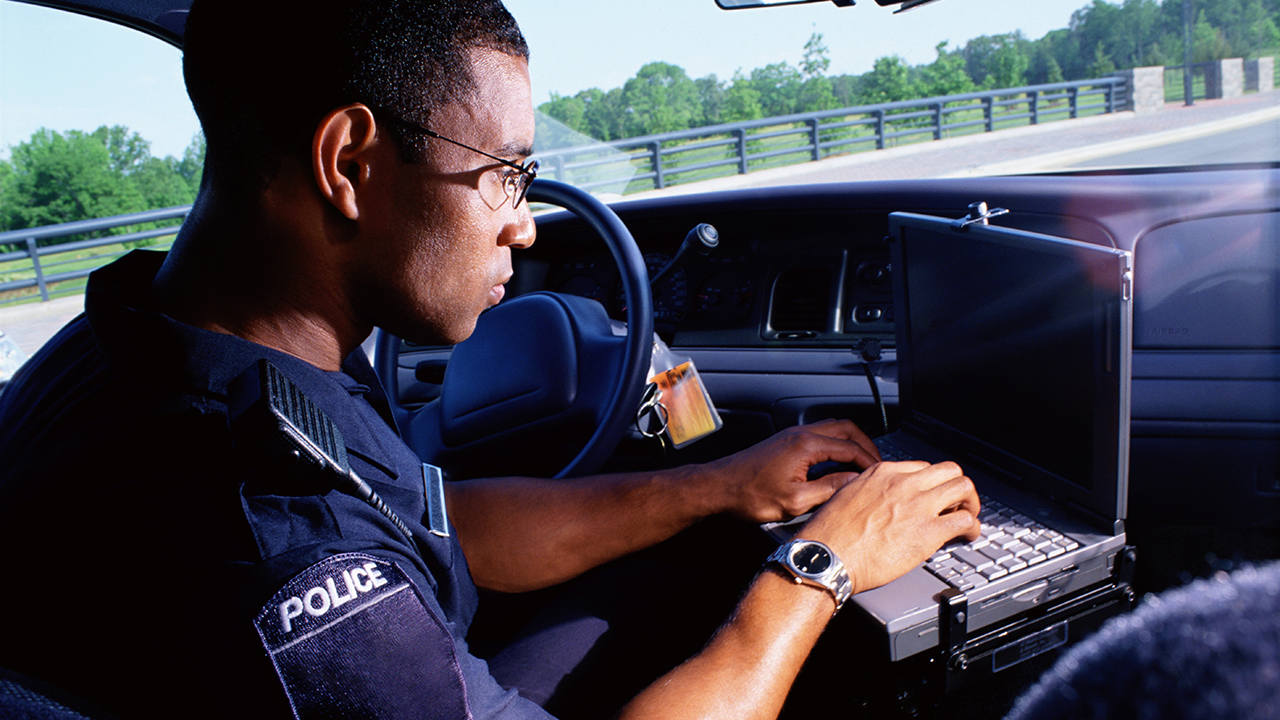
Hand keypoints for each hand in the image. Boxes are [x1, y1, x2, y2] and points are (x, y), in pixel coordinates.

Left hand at [699, 419, 880, 523]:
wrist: (719, 487)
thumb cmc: (749, 494)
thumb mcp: (795, 501)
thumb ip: (829, 489)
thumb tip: (854, 483)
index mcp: (806, 445)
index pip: (851, 447)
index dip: (870, 462)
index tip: (880, 474)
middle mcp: (800, 434)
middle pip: (846, 428)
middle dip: (866, 445)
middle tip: (878, 464)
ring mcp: (792, 435)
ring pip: (832, 428)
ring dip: (851, 442)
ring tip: (862, 462)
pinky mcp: (785, 441)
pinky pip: (819, 434)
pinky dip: (835, 444)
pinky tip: (837, 461)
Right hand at [797, 460, 980, 593]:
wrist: (827, 555)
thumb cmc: (830, 534)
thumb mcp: (846, 496)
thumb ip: (867, 492)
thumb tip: (878, 502)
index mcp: (883, 473)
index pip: (922, 467)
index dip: (932, 483)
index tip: (932, 495)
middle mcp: (904, 483)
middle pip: (949, 470)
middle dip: (957, 486)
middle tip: (957, 502)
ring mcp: (919, 505)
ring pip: (963, 488)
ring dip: (970, 503)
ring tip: (968, 516)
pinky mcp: (929, 531)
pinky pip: (965, 521)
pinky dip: (972, 528)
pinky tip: (968, 535)